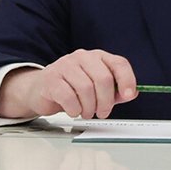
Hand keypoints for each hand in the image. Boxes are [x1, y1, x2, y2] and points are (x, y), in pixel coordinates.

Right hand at [0, 50, 136, 119]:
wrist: (39, 90)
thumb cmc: (71, 88)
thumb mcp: (97, 89)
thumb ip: (115, 91)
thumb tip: (131, 93)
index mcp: (98, 57)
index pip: (119, 63)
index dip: (127, 80)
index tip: (128, 95)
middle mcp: (82, 57)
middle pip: (103, 79)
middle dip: (106, 101)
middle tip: (103, 112)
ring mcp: (65, 65)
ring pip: (86, 89)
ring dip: (89, 107)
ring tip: (87, 112)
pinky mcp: (51, 78)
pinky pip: (68, 97)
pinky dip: (75, 109)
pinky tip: (74, 111)